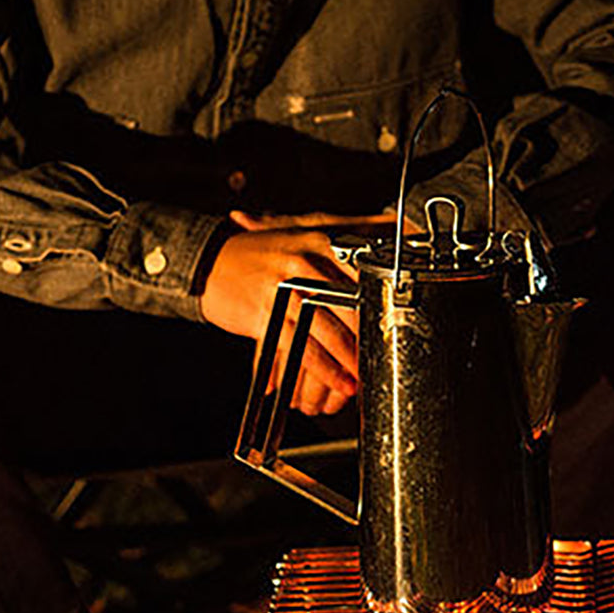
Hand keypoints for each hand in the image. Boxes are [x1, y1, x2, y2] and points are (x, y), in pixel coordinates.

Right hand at [200, 210, 393, 414]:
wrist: (210, 260)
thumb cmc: (262, 252)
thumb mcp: (303, 235)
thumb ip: (347, 239)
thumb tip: (404, 229)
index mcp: (319, 242)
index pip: (361, 274)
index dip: (381, 303)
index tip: (395, 325)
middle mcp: (303, 263)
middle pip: (347, 307)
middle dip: (367, 339)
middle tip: (384, 360)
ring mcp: (283, 290)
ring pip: (326, 332)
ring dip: (348, 361)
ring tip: (364, 379)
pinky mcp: (265, 315)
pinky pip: (300, 349)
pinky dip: (323, 370)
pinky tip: (338, 383)